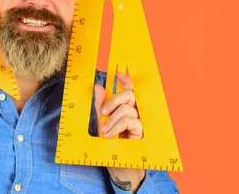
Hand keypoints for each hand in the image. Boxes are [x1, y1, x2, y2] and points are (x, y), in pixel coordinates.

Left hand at [94, 72, 144, 191]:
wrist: (117, 165)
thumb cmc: (109, 143)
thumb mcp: (100, 122)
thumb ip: (99, 105)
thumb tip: (97, 87)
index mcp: (125, 107)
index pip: (129, 89)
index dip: (126, 79)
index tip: (118, 73)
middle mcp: (135, 111)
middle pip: (129, 94)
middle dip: (114, 100)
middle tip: (103, 110)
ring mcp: (139, 120)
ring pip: (127, 108)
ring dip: (112, 119)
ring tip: (104, 131)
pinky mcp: (141, 130)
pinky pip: (129, 121)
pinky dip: (116, 127)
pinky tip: (110, 135)